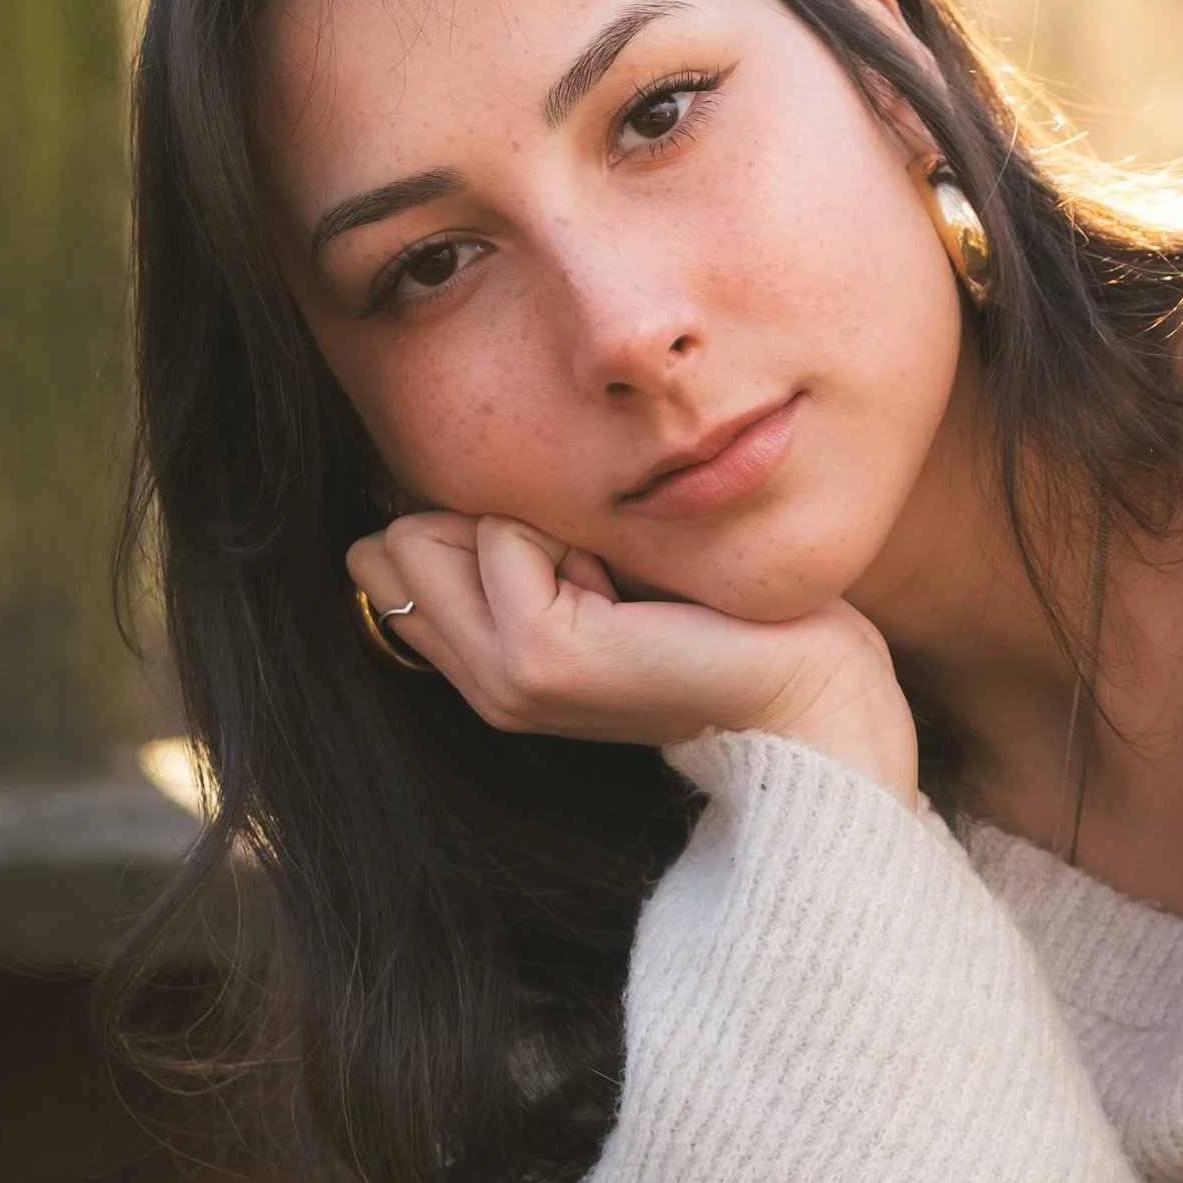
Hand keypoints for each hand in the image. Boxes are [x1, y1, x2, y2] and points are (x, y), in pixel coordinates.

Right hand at [346, 511, 918, 796]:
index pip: (379, 559)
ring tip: (613, 586)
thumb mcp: (588, 567)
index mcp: (485, 665)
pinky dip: (566, 535)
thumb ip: (502, 546)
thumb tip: (411, 498)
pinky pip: (499, 533)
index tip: (568, 564)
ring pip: (431, 532)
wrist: (803, 684)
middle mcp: (482, 684)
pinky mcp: (538, 659)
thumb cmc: (719, 612)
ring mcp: (504, 680)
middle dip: (493, 522)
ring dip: (531, 527)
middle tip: (597, 576)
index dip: (467, 525)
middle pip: (391, 542)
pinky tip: (630, 596)